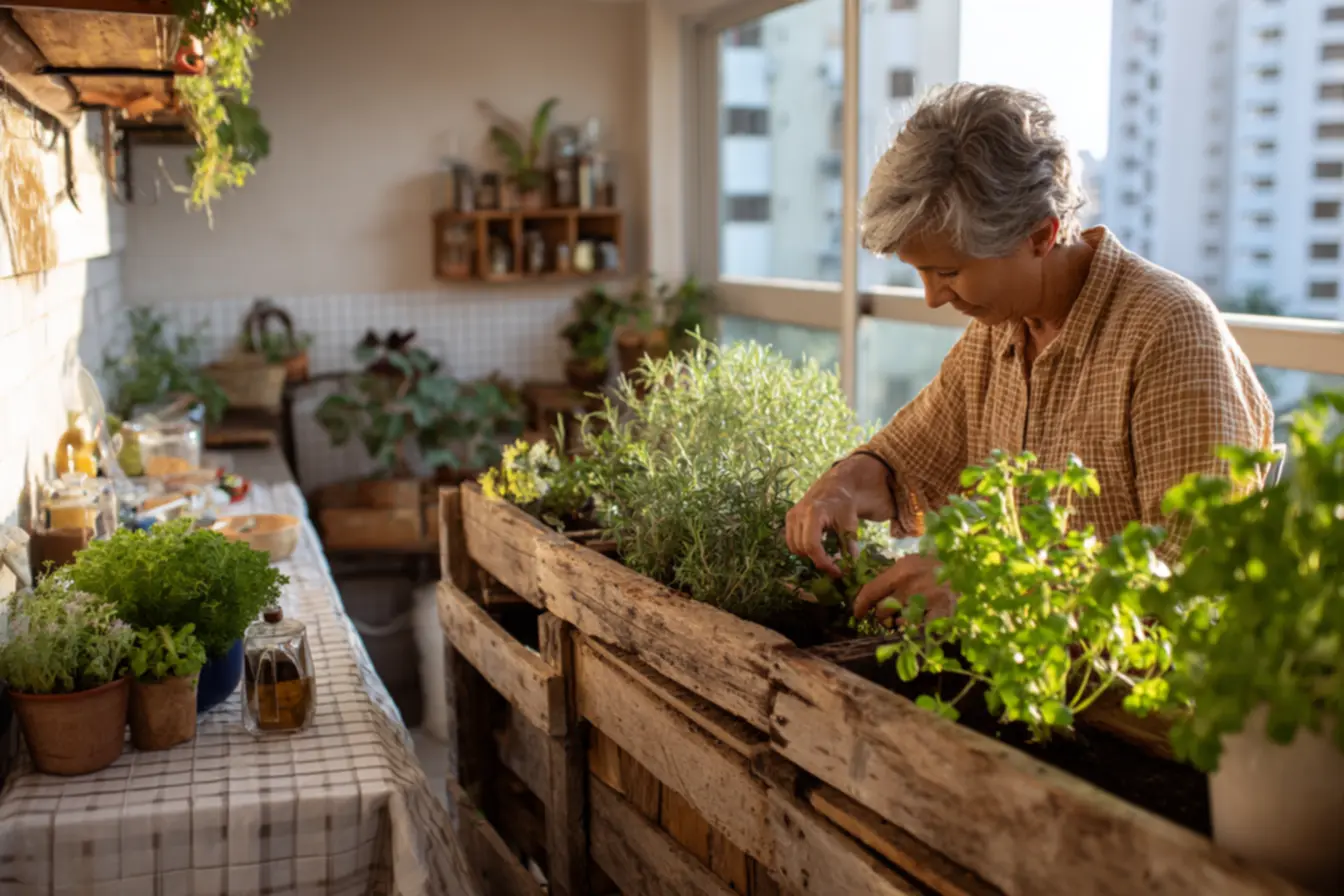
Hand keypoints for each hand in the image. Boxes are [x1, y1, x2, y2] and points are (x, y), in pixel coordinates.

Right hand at [786, 454, 896, 577]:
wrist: (835, 487)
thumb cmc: (843, 504)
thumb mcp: (850, 524)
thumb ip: (849, 546)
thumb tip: (850, 568)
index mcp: (814, 513)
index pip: (811, 545)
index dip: (823, 562)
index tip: (837, 571)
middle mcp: (798, 514)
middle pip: (802, 548)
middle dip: (818, 560)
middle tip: (834, 565)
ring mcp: (791, 515)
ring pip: (794, 547)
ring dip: (808, 555)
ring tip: (825, 554)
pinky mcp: (789, 518)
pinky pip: (791, 541)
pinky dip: (802, 548)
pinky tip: (816, 546)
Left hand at [853, 553, 956, 623]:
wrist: (968, 567)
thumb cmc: (937, 565)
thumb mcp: (911, 563)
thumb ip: (892, 577)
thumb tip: (871, 594)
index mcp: (900, 571)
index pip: (871, 591)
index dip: (861, 605)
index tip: (857, 613)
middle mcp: (910, 586)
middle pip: (882, 611)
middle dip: (882, 615)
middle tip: (889, 614)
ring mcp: (926, 602)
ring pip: (899, 623)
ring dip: (900, 622)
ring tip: (909, 614)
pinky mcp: (941, 614)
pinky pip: (919, 630)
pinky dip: (917, 630)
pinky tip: (921, 624)